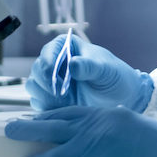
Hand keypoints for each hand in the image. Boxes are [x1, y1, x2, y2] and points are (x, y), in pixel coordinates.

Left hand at [6, 106, 156, 156]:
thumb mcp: (137, 128)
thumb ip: (112, 132)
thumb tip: (97, 143)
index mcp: (106, 114)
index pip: (67, 112)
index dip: (47, 117)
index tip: (33, 119)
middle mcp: (92, 129)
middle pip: (48, 127)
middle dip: (26, 129)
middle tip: (9, 130)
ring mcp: (87, 152)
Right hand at [26, 35, 152, 112]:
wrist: (122, 98)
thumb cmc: (115, 77)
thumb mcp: (106, 70)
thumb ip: (90, 66)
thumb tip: (73, 63)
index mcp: (65, 46)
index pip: (47, 52)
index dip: (48, 67)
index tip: (58, 83)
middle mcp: (54, 61)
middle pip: (37, 71)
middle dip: (47, 85)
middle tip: (65, 97)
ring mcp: (50, 80)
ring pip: (34, 87)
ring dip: (46, 97)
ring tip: (68, 103)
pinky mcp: (50, 98)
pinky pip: (38, 102)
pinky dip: (48, 108)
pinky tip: (65, 110)